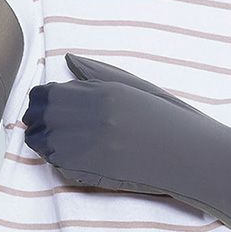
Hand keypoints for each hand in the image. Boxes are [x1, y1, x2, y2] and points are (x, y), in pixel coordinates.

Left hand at [22, 54, 228, 194]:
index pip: (47, 92)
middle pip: (38, 114)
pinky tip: (82, 157)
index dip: (47, 99)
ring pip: (40, 139)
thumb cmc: (170, 120)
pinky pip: (54, 162)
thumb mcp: (137, 88)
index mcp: (103, 92)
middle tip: (61, 126)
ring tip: (72, 142)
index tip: (58, 106)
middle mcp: (91, 116)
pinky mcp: (87, 172)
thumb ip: (99, 72)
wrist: (192, 159)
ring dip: (47, 140)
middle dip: (40, 118)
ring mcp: (87, 146)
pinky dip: (59, 159)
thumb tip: (68, 59)